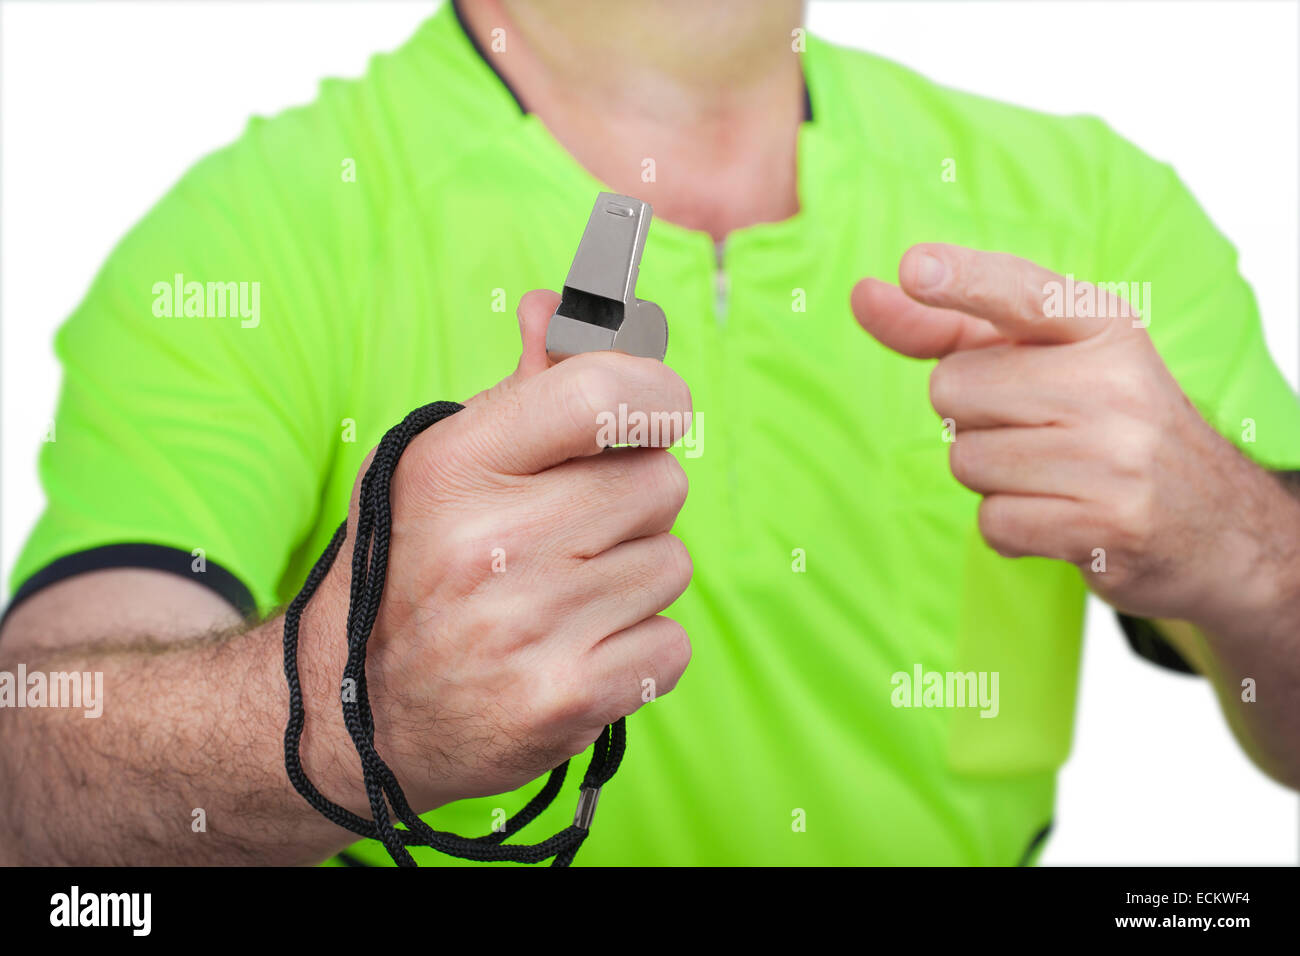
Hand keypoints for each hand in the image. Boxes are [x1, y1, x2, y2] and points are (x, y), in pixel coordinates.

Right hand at [302, 290, 693, 813]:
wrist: (356, 717)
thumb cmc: (410, 573)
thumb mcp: (439, 468)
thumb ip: (517, 390)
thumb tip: (559, 306)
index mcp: (456, 466)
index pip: (605, 393)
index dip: (656, 391)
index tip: (657, 406)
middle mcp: (491, 543)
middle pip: (660, 481)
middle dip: (634, 500)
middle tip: (578, 531)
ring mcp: (530, 627)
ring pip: (672, 563)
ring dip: (634, 577)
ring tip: (564, 598)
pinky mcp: (566, 700)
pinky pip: (672, 642)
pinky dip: (639, 648)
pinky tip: (576, 650)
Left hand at [850, 243, 1282, 626]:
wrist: (1214, 522)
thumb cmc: (1105, 424)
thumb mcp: (1046, 360)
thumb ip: (950, 328)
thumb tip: (863, 294)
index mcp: (1104, 324)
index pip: (1020, 292)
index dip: (961, 280)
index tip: (912, 267)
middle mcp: (1115, 381)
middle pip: (952, 389)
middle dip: (972, 417)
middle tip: (1037, 431)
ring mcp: (1116, 455)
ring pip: (966, 460)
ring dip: (991, 477)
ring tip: (1053, 474)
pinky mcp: (1107, 524)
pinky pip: (992, 522)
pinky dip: (1010, 527)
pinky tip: (1059, 515)